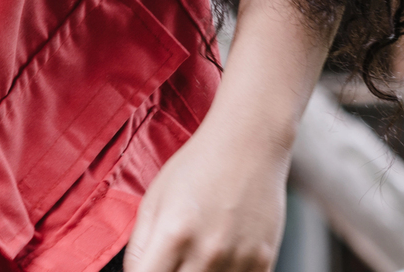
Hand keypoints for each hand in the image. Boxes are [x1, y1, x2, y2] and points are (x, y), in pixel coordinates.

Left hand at [124, 112, 288, 271]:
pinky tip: (220, 259)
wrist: (248, 144)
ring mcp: (239, 260)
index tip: (149, 268)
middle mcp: (208, 252)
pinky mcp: (264, 262)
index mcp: (174, 234)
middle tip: (172, 257)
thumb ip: (139, 245)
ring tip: (195, 254)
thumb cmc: (197, 166)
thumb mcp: (153, 200)